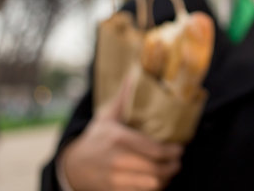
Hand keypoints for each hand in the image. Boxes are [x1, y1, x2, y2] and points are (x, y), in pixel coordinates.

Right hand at [60, 77, 182, 190]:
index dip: (172, 152)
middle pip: (156, 169)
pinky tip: (157, 182)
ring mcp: (115, 180)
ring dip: (165, 179)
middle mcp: (117, 161)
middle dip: (172, 167)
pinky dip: (153, 189)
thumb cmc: (96, 139)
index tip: (180, 148)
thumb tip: (134, 75)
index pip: (154, 150)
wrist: (73, 166)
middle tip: (178, 161)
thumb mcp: (107, 117)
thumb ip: (123, 99)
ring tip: (170, 171)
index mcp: (118, 139)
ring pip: (151, 185)